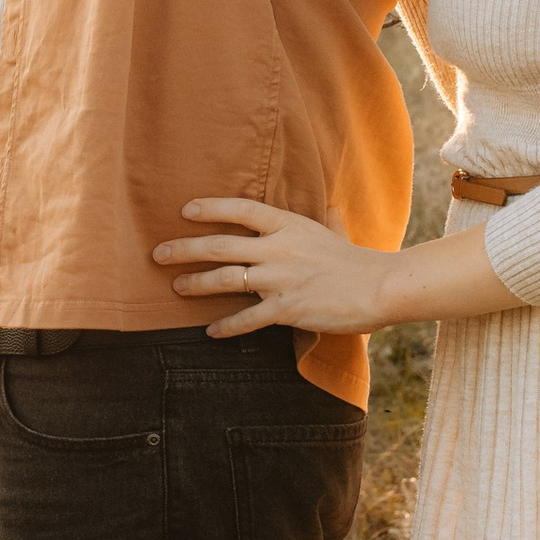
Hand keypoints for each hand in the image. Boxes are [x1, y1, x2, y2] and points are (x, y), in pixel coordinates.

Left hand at [152, 195, 396, 336]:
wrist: (381, 286)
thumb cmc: (359, 261)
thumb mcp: (338, 232)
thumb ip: (329, 220)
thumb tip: (334, 208)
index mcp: (290, 226)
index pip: (242, 210)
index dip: (211, 208)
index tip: (186, 210)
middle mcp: (279, 248)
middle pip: (220, 245)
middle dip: (184, 249)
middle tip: (158, 254)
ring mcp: (281, 279)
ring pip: (225, 279)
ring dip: (195, 284)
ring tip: (176, 287)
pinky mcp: (287, 309)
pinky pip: (247, 319)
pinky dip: (226, 326)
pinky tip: (210, 331)